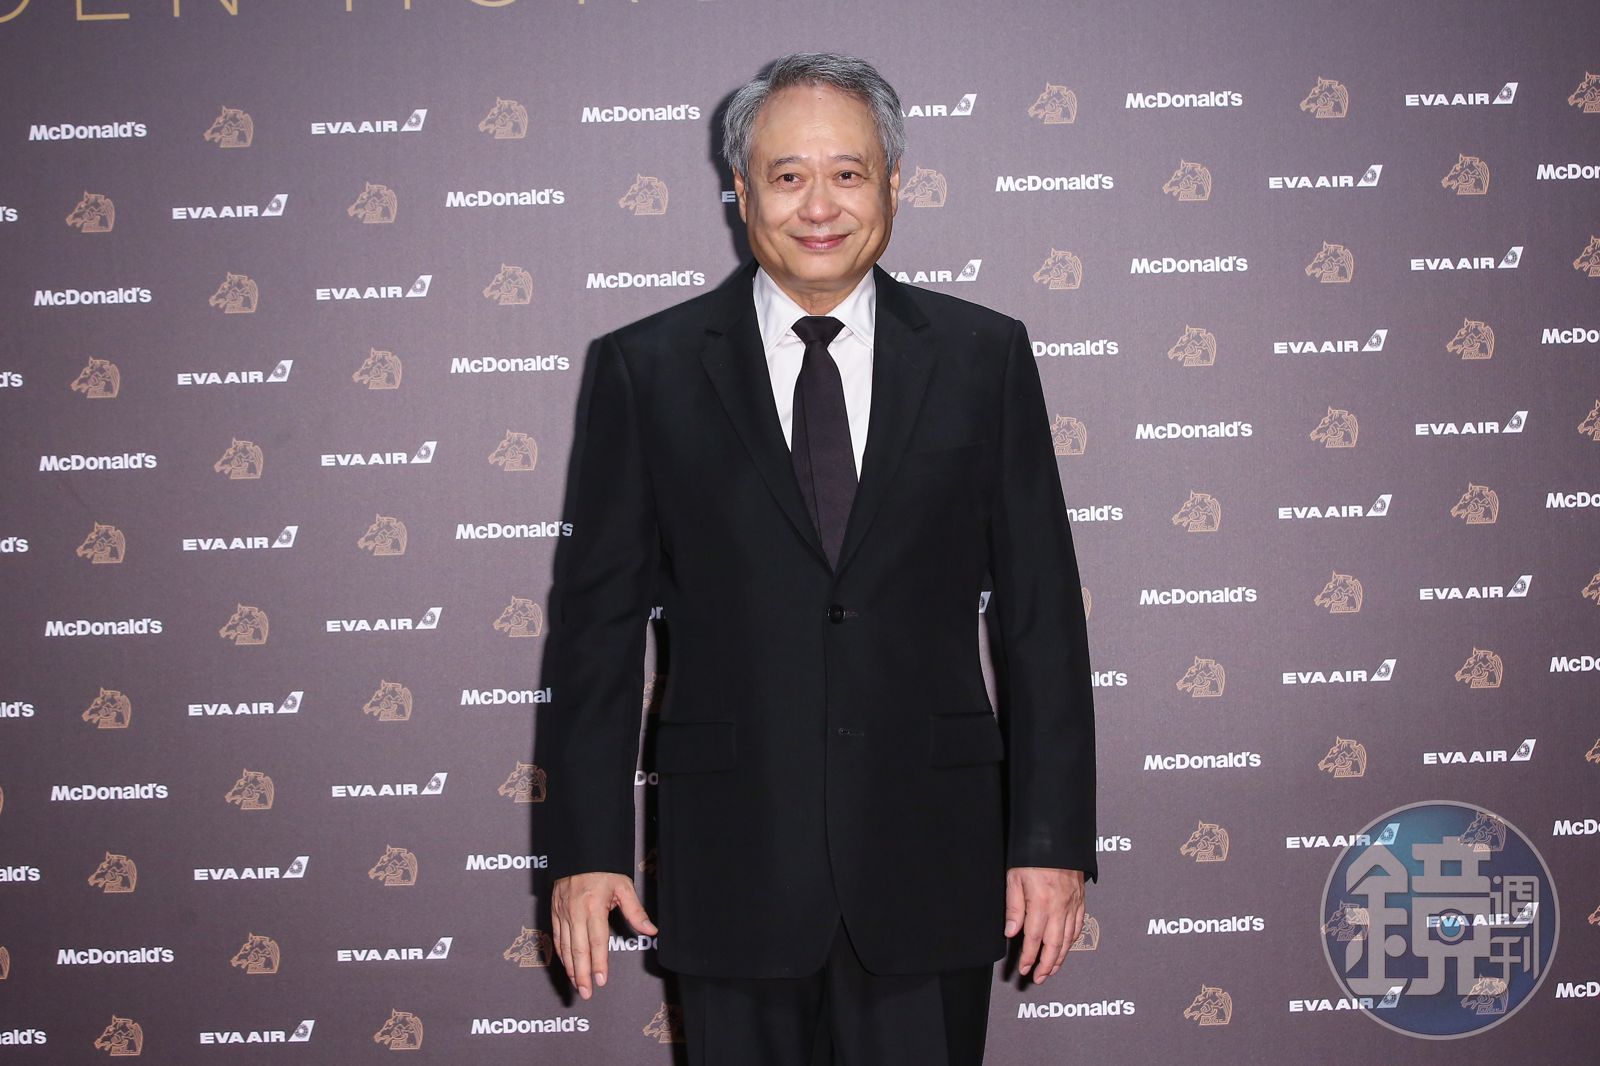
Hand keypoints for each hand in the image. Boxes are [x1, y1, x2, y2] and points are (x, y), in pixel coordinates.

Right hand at [551, 872, 657, 999]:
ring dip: (570, 968)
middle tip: (586, 993)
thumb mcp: (624, 887)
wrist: (580, 851)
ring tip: (577, 986)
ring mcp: (563, 912)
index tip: (600, 981)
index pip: (597, 941)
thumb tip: (652, 931)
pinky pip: (557, 937)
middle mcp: (575, 911)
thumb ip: (636, 912)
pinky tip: (567, 966)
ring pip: (565, 946)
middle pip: (578, 949)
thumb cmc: (605, 869)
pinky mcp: (555, 911)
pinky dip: (561, 954)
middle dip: (581, 974)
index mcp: (594, 906)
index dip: (599, 963)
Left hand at [1004, 866, 1084, 983]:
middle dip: (1047, 965)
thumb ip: (1014, 906)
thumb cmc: (1032, 855)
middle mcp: (1060, 907)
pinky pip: (1078, 926)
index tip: (1023, 969)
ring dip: (1060, 958)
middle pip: (1054, 945)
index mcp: (1041, 903)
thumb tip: (1011, 932)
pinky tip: (1066, 948)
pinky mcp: (1080, 900)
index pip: (1034, 939)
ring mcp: (1072, 904)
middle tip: (1039, 978)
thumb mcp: (1015, 878)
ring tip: (1052, 970)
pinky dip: (1072, 941)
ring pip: (1068, 939)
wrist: (1057, 838)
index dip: (1029, 957)